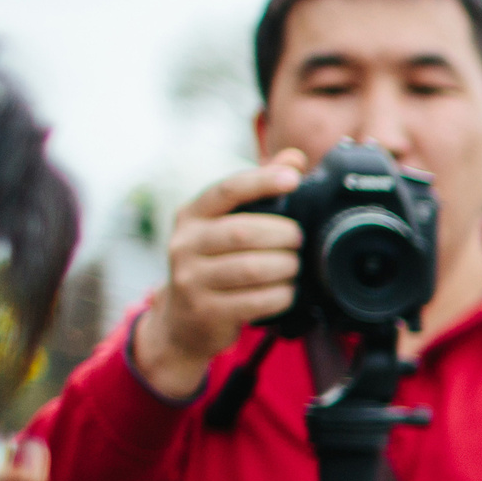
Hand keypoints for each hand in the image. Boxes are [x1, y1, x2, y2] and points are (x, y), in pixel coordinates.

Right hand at [133, 151, 307, 398]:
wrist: (183, 322)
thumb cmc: (214, 265)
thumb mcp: (227, 225)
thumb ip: (259, 192)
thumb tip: (294, 158)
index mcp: (192, 215)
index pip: (226, 190)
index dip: (261, 181)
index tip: (293, 177)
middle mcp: (185, 244)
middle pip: (243, 232)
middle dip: (282, 235)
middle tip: (298, 240)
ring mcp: (191, 279)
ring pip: (250, 268)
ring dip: (284, 267)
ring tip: (293, 266)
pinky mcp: (205, 310)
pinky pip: (254, 301)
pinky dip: (280, 295)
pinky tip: (286, 291)